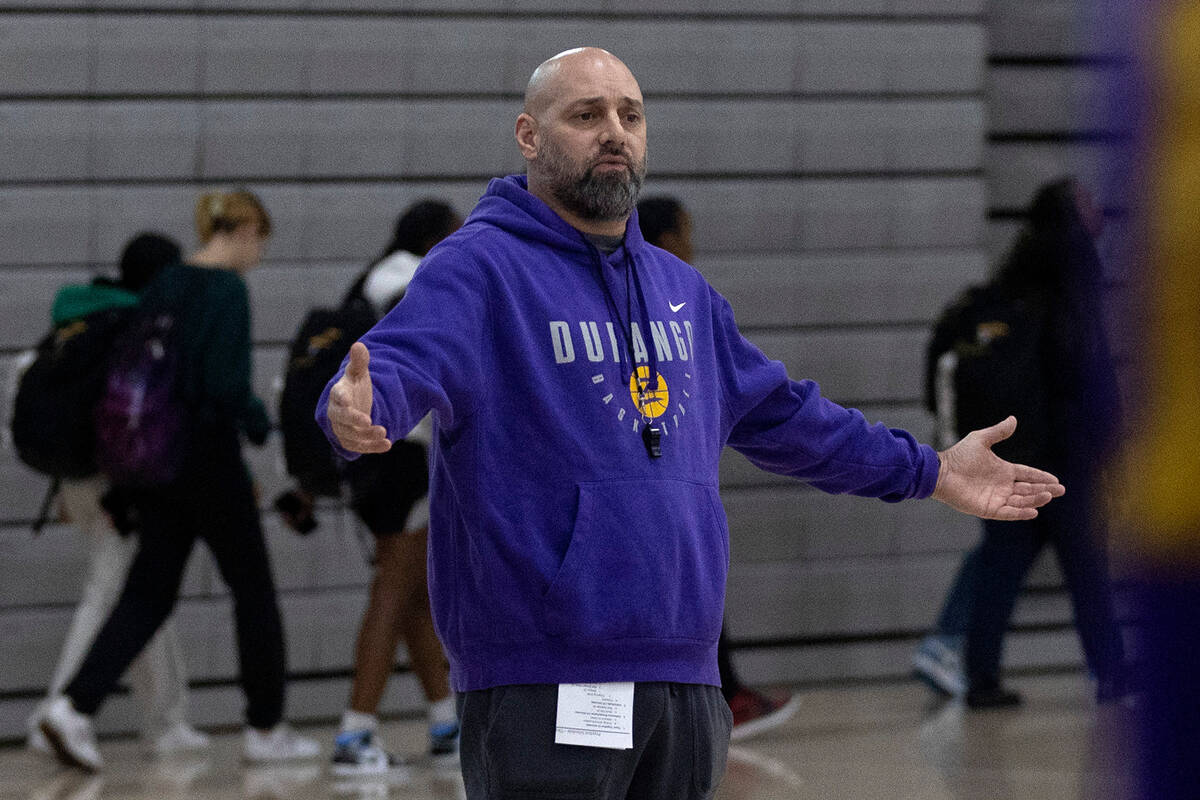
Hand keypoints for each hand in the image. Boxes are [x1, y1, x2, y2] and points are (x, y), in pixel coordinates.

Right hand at [328, 342, 391, 453]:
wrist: (354, 404)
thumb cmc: (355, 387)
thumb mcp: (359, 373)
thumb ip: (359, 361)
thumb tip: (359, 345)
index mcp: (338, 394)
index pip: (337, 395)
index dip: (341, 398)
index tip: (347, 400)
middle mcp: (337, 413)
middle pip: (341, 419)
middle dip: (354, 420)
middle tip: (369, 421)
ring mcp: (342, 428)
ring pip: (351, 435)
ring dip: (366, 436)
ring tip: (384, 432)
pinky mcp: (351, 441)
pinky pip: (360, 447)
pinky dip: (373, 447)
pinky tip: (388, 444)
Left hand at [932, 416, 1064, 519]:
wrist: (941, 472)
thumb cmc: (958, 456)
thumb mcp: (980, 440)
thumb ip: (998, 432)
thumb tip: (1014, 419)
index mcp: (1003, 470)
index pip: (1027, 474)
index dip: (1041, 477)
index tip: (1056, 480)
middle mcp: (1002, 486)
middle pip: (1028, 489)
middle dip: (1044, 490)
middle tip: (1061, 490)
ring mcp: (996, 498)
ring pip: (1021, 501)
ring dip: (1035, 499)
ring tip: (1049, 496)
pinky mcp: (988, 509)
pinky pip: (1008, 513)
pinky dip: (1020, 513)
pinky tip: (1034, 512)